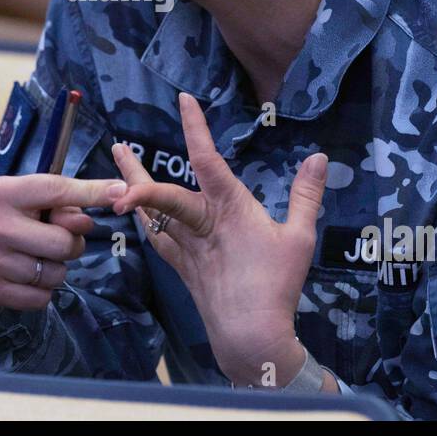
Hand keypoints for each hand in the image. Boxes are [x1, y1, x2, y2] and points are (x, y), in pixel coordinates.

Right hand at [0, 174, 125, 333]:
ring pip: (56, 273)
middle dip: (72, 244)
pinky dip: (43, 290)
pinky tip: (26, 278)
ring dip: (56, 269)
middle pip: (64, 242)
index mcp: (2, 193)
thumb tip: (105, 205)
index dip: (92, 192)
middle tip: (58, 241)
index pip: (56, 190)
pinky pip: (43, 297)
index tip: (122, 191)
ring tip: (37, 258)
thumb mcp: (24, 201)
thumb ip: (61, 202)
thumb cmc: (3, 222)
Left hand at [111, 92, 327, 386]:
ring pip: (153, 216)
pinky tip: (137, 217)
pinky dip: (146, 223)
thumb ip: (306, 194)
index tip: (184, 100)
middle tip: (118, 147)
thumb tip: (318, 157)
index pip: (208, 159)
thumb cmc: (276, 285)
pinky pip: (157, 239)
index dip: (195, 127)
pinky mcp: (182, 268)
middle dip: (137, 172)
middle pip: (163, 193)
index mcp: (229, 209)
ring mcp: (187, 248)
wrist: (250, 335)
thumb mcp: (300, 236)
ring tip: (118, 170)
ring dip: (133, 192)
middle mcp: (201, 224)